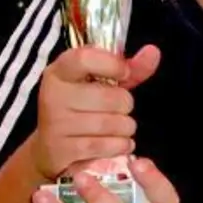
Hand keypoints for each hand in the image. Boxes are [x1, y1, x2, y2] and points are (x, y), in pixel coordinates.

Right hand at [28, 45, 160, 182]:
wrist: (49, 147)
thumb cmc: (81, 108)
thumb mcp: (102, 84)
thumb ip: (129, 68)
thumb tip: (153, 51)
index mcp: (60, 71)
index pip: (85, 59)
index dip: (113, 65)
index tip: (123, 74)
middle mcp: (53, 95)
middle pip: (111, 97)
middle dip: (126, 105)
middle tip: (119, 109)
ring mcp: (55, 124)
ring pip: (112, 124)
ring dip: (125, 128)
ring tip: (119, 127)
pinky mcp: (61, 150)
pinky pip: (105, 146)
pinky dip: (119, 145)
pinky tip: (117, 143)